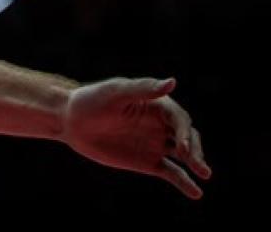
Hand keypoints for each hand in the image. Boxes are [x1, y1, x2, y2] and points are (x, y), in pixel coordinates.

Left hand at [62, 78, 211, 198]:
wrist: (71, 121)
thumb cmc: (92, 100)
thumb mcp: (116, 93)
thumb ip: (143, 89)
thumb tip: (172, 82)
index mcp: (158, 105)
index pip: (179, 119)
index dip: (184, 132)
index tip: (181, 146)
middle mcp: (161, 125)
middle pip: (188, 137)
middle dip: (194, 149)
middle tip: (195, 161)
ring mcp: (156, 144)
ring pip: (184, 155)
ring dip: (196, 163)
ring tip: (204, 174)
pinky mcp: (148, 162)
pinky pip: (171, 173)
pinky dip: (184, 182)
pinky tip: (196, 193)